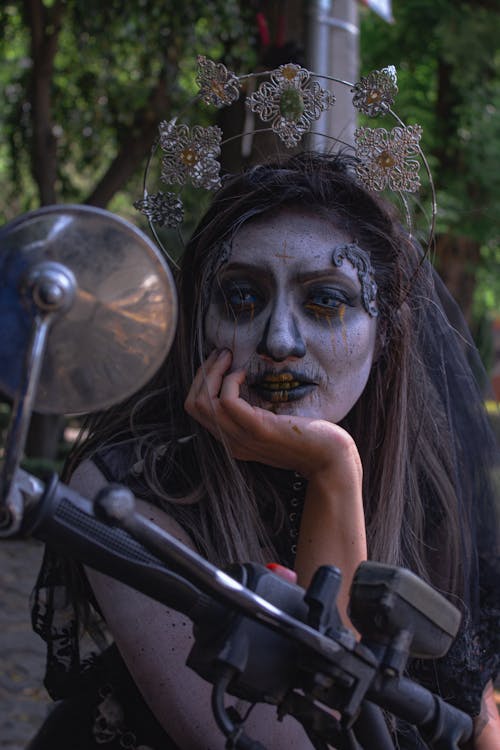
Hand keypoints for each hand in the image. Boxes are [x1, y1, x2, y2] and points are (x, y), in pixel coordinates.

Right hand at [184, 349, 361, 483]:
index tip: (219, 362)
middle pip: (194, 405)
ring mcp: (243, 438)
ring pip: (204, 403)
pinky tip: (246, 374)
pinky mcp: (259, 430)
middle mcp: (232, 442)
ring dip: (213, 372)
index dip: (201, 381)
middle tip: (221, 354)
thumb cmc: (307, 436)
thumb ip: (253, 410)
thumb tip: (241, 378)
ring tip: (228, 357)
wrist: (330, 459)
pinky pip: (228, 402)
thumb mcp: (272, 422)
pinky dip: (231, 381)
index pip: (196, 409)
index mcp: (232, 440)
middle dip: (203, 373)